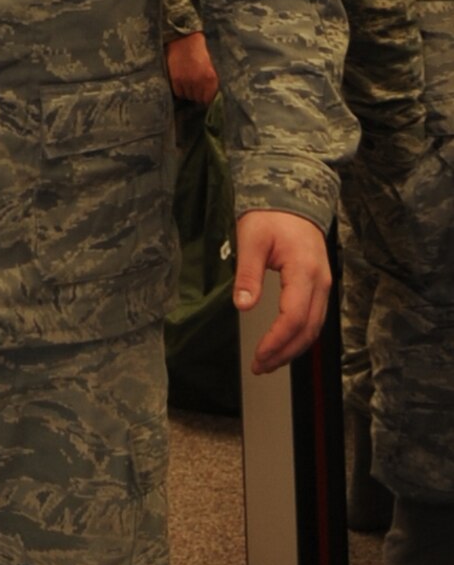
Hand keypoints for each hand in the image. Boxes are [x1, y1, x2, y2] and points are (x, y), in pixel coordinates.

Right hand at [165, 31, 219, 105]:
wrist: (184, 39)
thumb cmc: (200, 51)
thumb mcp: (211, 66)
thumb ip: (212, 81)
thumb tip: (211, 95)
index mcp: (211, 78)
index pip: (210, 99)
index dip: (207, 99)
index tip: (206, 97)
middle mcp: (199, 81)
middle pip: (198, 99)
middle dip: (198, 95)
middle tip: (197, 87)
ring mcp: (187, 81)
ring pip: (188, 96)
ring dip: (189, 92)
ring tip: (189, 82)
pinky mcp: (176, 79)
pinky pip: (179, 93)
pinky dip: (180, 90)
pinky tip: (182, 82)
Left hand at [233, 209, 332, 374]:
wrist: (292, 197)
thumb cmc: (270, 215)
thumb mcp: (250, 239)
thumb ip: (247, 274)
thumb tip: (242, 305)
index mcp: (304, 271)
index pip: (294, 317)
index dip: (277, 342)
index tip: (258, 356)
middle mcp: (320, 282)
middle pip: (308, 329)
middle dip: (284, 352)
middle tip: (260, 366)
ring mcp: (323, 284)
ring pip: (314, 327)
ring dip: (293, 348)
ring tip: (268, 362)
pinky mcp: (319, 284)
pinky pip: (314, 317)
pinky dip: (299, 335)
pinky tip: (283, 343)